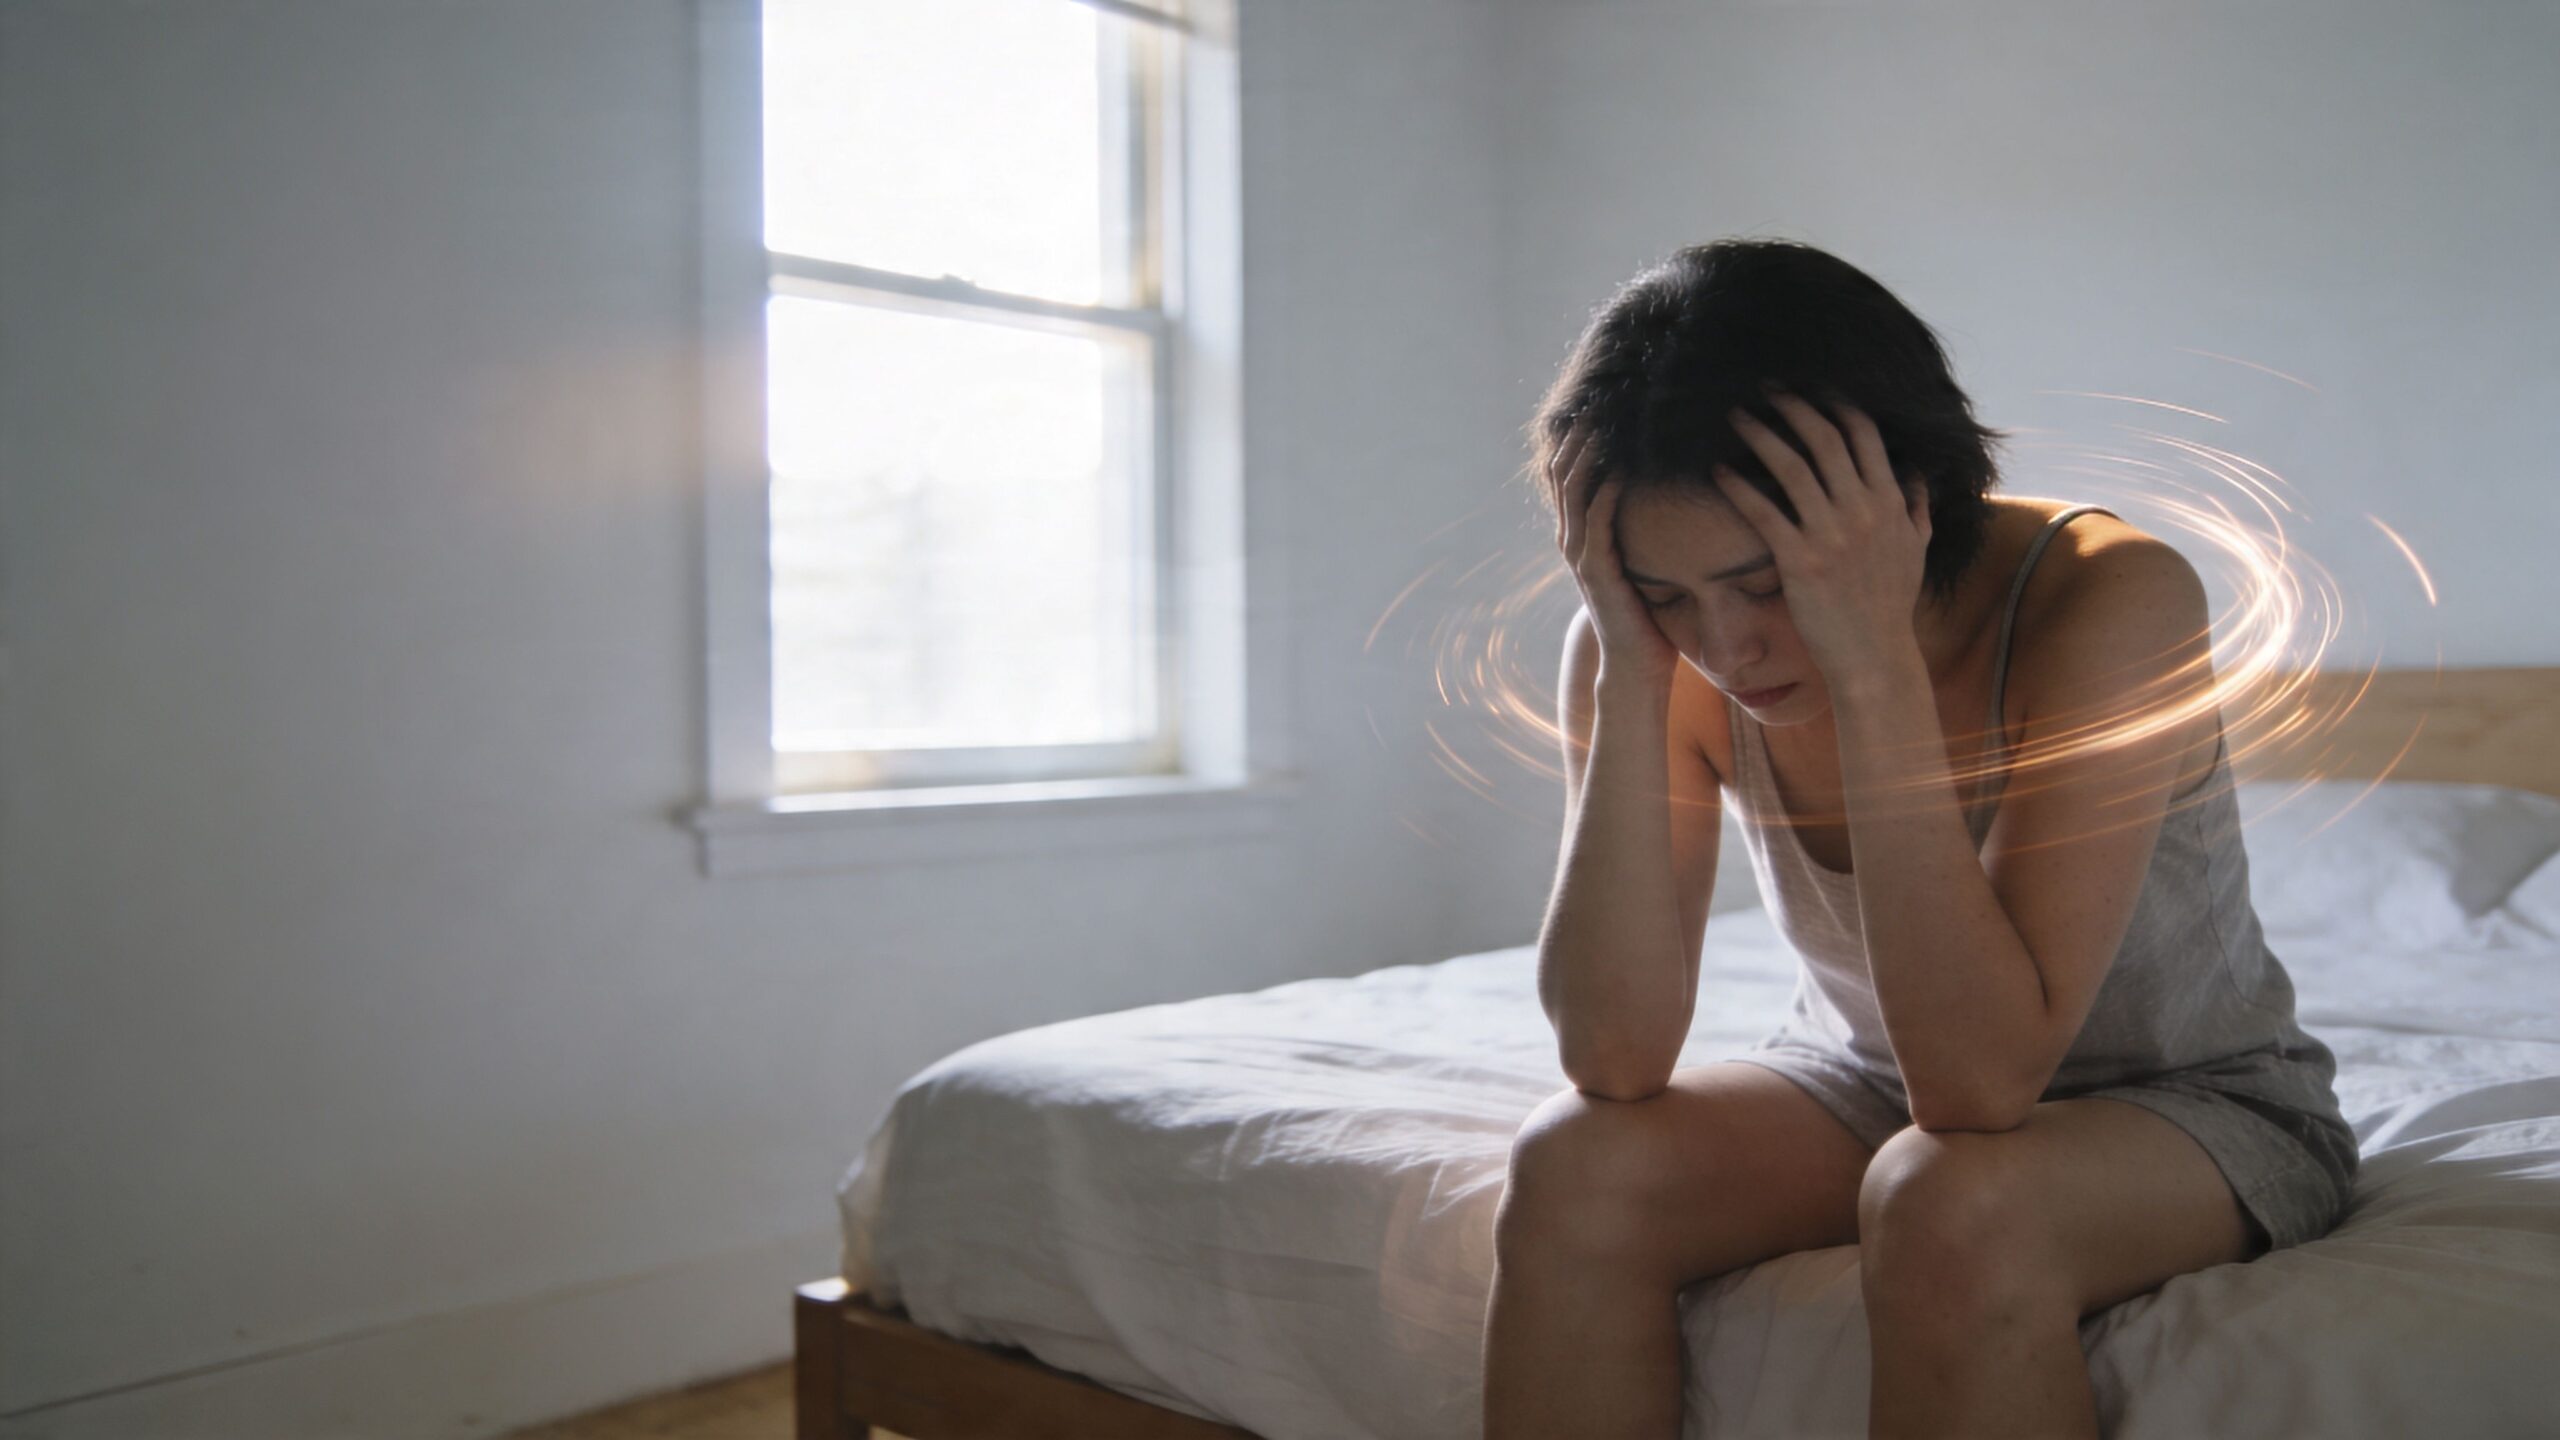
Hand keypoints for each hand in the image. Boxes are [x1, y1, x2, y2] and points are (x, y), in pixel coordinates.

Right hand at [1548, 421, 1680, 690]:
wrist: (1636, 669)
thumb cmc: (1646, 619)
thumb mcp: (1642, 565)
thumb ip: (1642, 534)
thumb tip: (1671, 497)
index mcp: (1581, 535)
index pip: (1568, 473)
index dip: (1577, 436)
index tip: (1599, 402)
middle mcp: (1573, 540)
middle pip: (1562, 472)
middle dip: (1578, 432)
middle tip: (1597, 395)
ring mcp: (1581, 556)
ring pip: (1573, 491)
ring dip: (1587, 452)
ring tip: (1601, 418)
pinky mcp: (1597, 573)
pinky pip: (1596, 522)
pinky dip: (1604, 492)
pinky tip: (1618, 467)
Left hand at [1712, 389, 1932, 686]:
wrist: (1874, 654)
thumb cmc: (1891, 604)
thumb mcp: (1917, 550)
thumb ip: (1916, 507)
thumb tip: (1917, 473)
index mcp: (1889, 502)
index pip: (1864, 434)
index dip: (1835, 403)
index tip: (1811, 386)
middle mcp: (1862, 510)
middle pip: (1824, 438)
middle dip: (1792, 405)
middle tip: (1765, 388)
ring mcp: (1831, 534)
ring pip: (1792, 466)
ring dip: (1760, 434)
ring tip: (1736, 416)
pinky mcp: (1800, 560)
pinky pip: (1764, 512)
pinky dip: (1740, 487)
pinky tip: (1719, 470)